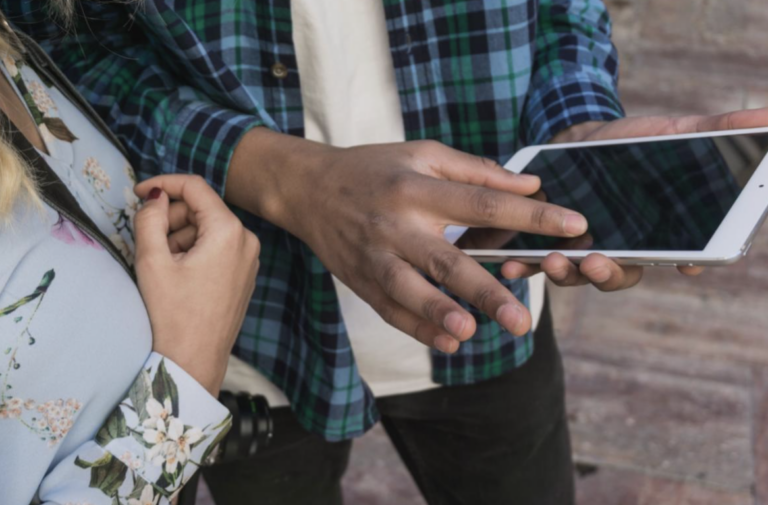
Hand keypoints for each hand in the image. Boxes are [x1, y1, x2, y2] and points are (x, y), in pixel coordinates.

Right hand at [133, 175, 260, 395]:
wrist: (193, 363)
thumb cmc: (172, 315)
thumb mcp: (152, 261)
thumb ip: (150, 218)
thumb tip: (154, 196)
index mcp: (229, 231)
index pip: (196, 187)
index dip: (163, 183)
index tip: (138, 193)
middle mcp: (247, 240)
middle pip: (202, 208)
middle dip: (171, 217)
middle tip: (147, 240)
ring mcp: (249, 259)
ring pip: (208, 229)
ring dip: (180, 237)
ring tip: (162, 266)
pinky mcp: (244, 275)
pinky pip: (217, 248)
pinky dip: (194, 251)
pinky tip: (177, 275)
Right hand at [227, 131, 588, 352]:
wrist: (308, 189)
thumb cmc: (373, 167)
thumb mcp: (422, 154)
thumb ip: (475, 171)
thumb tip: (527, 186)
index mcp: (417, 188)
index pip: (482, 203)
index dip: (529, 215)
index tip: (573, 226)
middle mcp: (396, 224)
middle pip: (445, 260)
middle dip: (485, 290)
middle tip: (523, 318)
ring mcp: (375, 256)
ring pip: (410, 291)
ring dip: (440, 313)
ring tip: (474, 332)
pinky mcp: (360, 280)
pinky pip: (390, 309)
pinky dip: (417, 328)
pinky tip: (447, 342)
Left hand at [503, 108, 767, 288]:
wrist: (577, 137)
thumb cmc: (633, 141)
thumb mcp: (676, 132)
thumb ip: (718, 129)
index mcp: (653, 233)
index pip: (675, 256)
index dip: (682, 263)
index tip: (686, 264)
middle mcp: (618, 248)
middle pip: (618, 275)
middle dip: (606, 274)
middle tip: (595, 263)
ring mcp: (581, 249)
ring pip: (575, 274)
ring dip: (563, 274)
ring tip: (549, 261)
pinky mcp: (547, 242)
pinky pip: (536, 260)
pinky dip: (524, 264)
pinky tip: (510, 264)